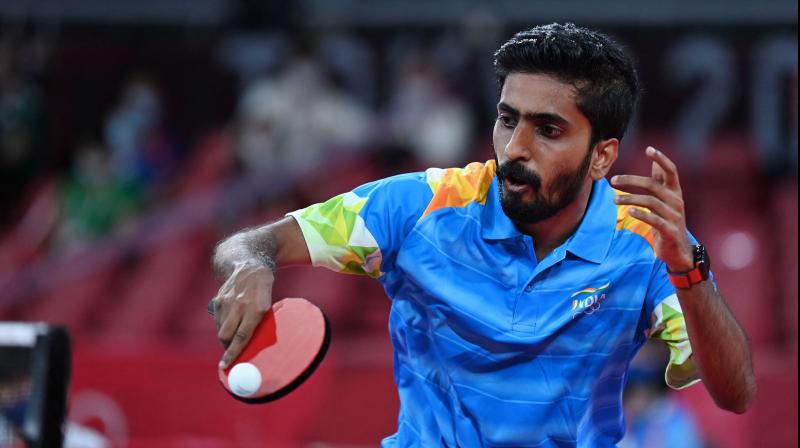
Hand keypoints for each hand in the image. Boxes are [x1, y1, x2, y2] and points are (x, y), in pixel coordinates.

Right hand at [212, 261, 273, 368]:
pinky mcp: (218, 299)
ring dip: (225, 336)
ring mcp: (227, 302)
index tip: (224, 365)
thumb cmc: (263, 292)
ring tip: (233, 331)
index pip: (241, 337)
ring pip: (220, 329)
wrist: (251, 267)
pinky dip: (222, 324)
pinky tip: (230, 318)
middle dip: (226, 347)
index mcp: (256, 310)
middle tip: (230, 351)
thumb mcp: (268, 306)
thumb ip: (258, 324)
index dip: (233, 353)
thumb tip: (251, 346)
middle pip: (226, 336)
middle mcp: (240, 306)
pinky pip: (217, 319)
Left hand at [611, 146, 693, 271]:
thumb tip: (654, 163)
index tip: (649, 149)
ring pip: (650, 202)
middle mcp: (677, 201)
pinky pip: (654, 220)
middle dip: (631, 180)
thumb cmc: (668, 221)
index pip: (671, 171)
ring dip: (629, 199)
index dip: (661, 159)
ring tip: (614, 200)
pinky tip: (629, 212)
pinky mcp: (670, 230)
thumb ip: (660, 183)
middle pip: (653, 185)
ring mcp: (675, 216)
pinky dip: (641, 214)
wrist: (678, 250)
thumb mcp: (665, 201)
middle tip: (613, 180)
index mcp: (675, 192)